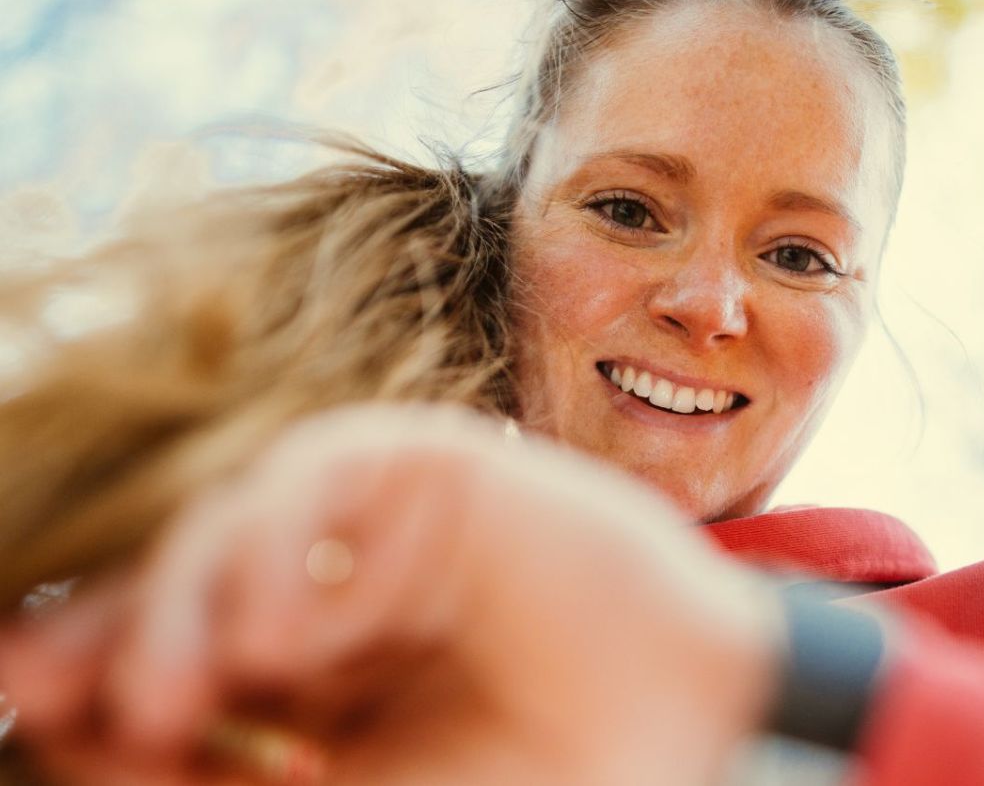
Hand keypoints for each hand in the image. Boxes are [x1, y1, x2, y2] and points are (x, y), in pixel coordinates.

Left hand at [2, 403, 781, 784]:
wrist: (683, 715)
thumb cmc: (532, 769)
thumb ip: (219, 779)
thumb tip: (83, 740)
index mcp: (319, 679)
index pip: (182, 661)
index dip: (95, 677)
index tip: (22, 699)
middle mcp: (337, 588)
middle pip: (183, 582)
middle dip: (101, 634)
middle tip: (27, 676)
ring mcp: (380, 524)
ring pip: (227, 523)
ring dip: (175, 605)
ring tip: (164, 699)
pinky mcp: (424, 463)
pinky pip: (311, 479)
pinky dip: (275, 548)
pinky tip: (285, 634)